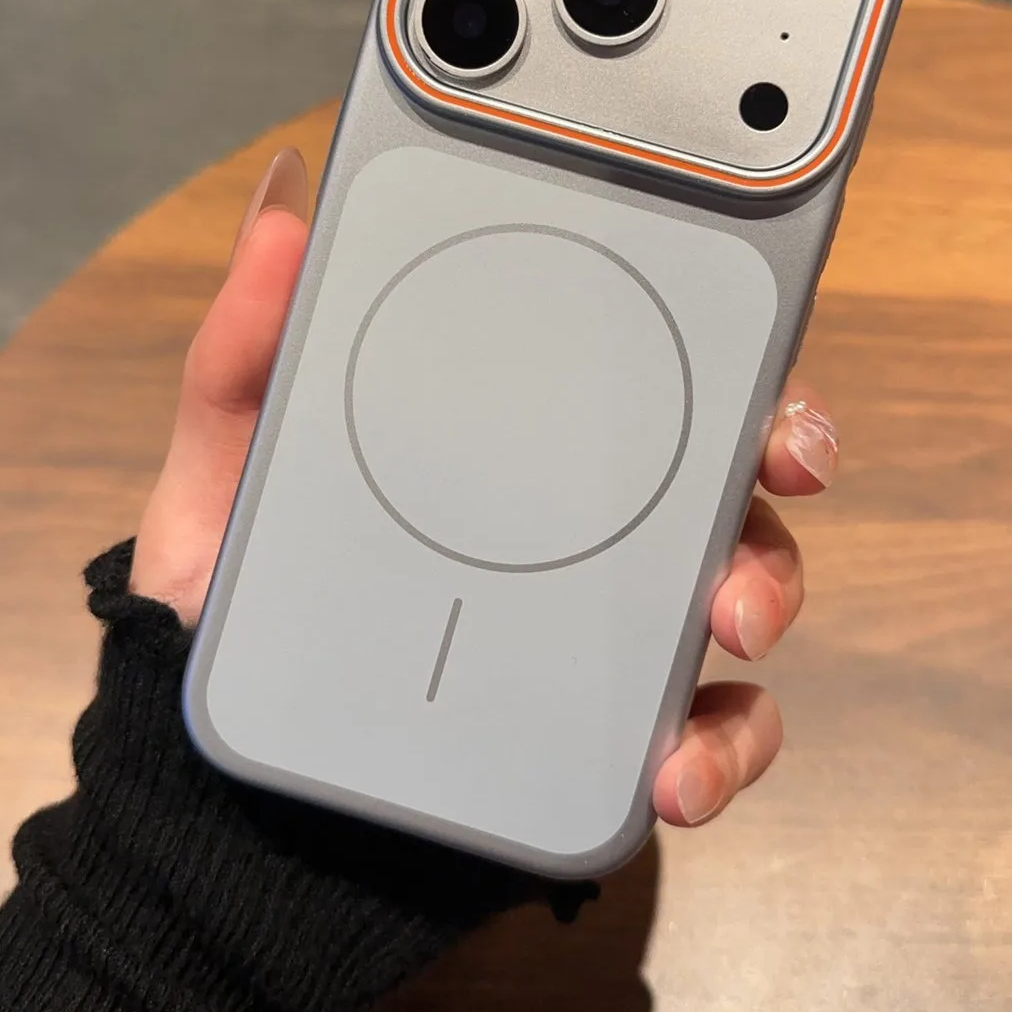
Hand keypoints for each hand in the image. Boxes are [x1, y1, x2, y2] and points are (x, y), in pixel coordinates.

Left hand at [133, 148, 837, 832]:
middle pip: (718, 466)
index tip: (748, 332)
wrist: (238, 808)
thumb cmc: (243, 620)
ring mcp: (608, 635)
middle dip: (778, 454)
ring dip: (766, 590)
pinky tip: (676, 769)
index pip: (628, 370)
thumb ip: (248, 352)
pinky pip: (716, 734)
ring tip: (727, 628)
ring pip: (741, 584)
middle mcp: (578, 529)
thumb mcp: (227, 477)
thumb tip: (283, 204)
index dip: (710, 337)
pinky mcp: (618, 742)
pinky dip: (726, 745)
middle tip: (784, 466)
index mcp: (510, 448)